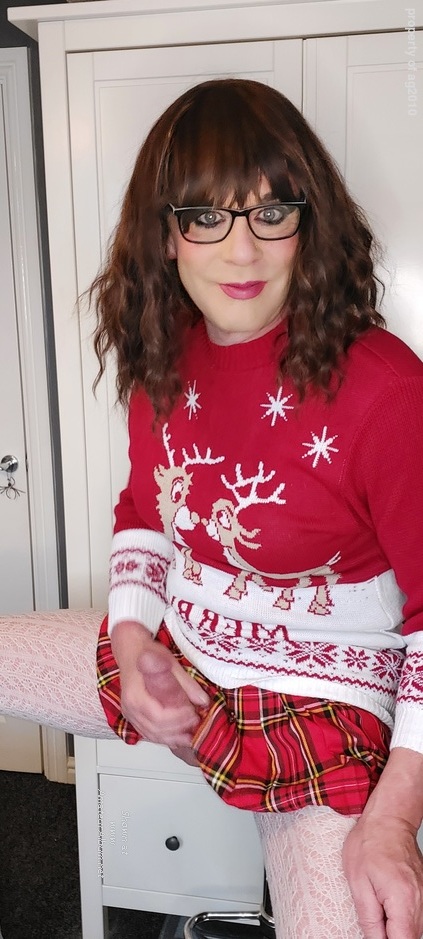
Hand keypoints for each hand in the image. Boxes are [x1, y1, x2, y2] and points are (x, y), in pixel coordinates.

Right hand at [111, 620, 208, 748]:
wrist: (130, 649)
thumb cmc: (147, 652)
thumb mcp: (170, 663)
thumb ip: (186, 684)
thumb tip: (203, 701)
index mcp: (136, 694)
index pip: (158, 716)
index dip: (178, 719)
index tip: (193, 713)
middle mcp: (130, 707)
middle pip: (155, 728)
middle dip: (178, 729)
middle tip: (195, 722)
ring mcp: (129, 713)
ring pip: (151, 734)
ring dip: (171, 738)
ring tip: (190, 736)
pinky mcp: (133, 716)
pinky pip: (147, 733)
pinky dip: (163, 738)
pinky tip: (177, 738)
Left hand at [342, 813, 422, 938]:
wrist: (388, 819)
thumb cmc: (370, 843)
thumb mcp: (358, 883)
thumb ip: (369, 919)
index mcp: (402, 900)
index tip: (375, 934)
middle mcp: (419, 901)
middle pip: (410, 937)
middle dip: (390, 934)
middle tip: (373, 919)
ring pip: (413, 928)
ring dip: (396, 927)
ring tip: (378, 903)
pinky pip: (414, 915)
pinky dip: (401, 916)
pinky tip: (386, 901)